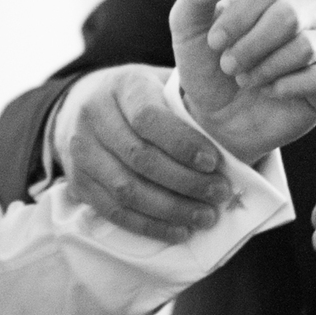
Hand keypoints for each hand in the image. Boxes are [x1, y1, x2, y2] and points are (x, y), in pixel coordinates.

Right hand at [55, 65, 230, 242]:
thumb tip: (238, 137)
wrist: (82, 105)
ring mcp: (80, 152)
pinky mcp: (77, 182)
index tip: (214, 162)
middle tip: (219, 194)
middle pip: (140, 158)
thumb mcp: (161, 83)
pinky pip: (114, 211)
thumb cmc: (139, 97)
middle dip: (185, 182)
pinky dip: (149, 225)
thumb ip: (189, 102)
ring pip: (127, 189)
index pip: (148, 118)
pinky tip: (179, 231)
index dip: (182, 144)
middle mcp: (93, 116)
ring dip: (171, 209)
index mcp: (121, 86)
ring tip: (205, 216)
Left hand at [172, 0, 315, 164]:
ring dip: (267, 68)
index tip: (214, 43)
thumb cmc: (207, 65)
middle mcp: (305, 12)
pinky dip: (287, 87)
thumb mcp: (188, 29)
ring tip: (246, 80)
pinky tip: (270, 92)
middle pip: (290, 15)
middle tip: (229, 66)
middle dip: (251, 46)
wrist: (217, 116)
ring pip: (307, 46)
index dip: (239, 16)